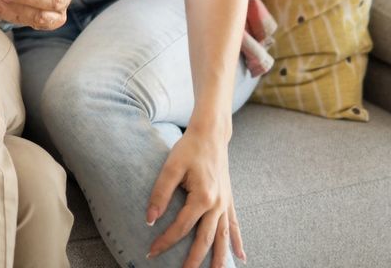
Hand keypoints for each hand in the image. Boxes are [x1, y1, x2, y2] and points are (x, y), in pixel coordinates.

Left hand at [147, 123, 243, 265]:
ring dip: (219, 258)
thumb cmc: (189, 149)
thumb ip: (160, 193)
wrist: (211, 135)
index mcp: (202, 198)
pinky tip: (241, 257)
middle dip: (193, 260)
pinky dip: (237, 242)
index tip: (151, 252)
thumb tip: (149, 218)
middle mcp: (217, 205)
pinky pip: (235, 226)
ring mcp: (226, 204)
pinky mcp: (229, 200)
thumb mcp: (170, 167)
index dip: (165, 241)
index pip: (181, 227)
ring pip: (223, 238)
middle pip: (205, 240)